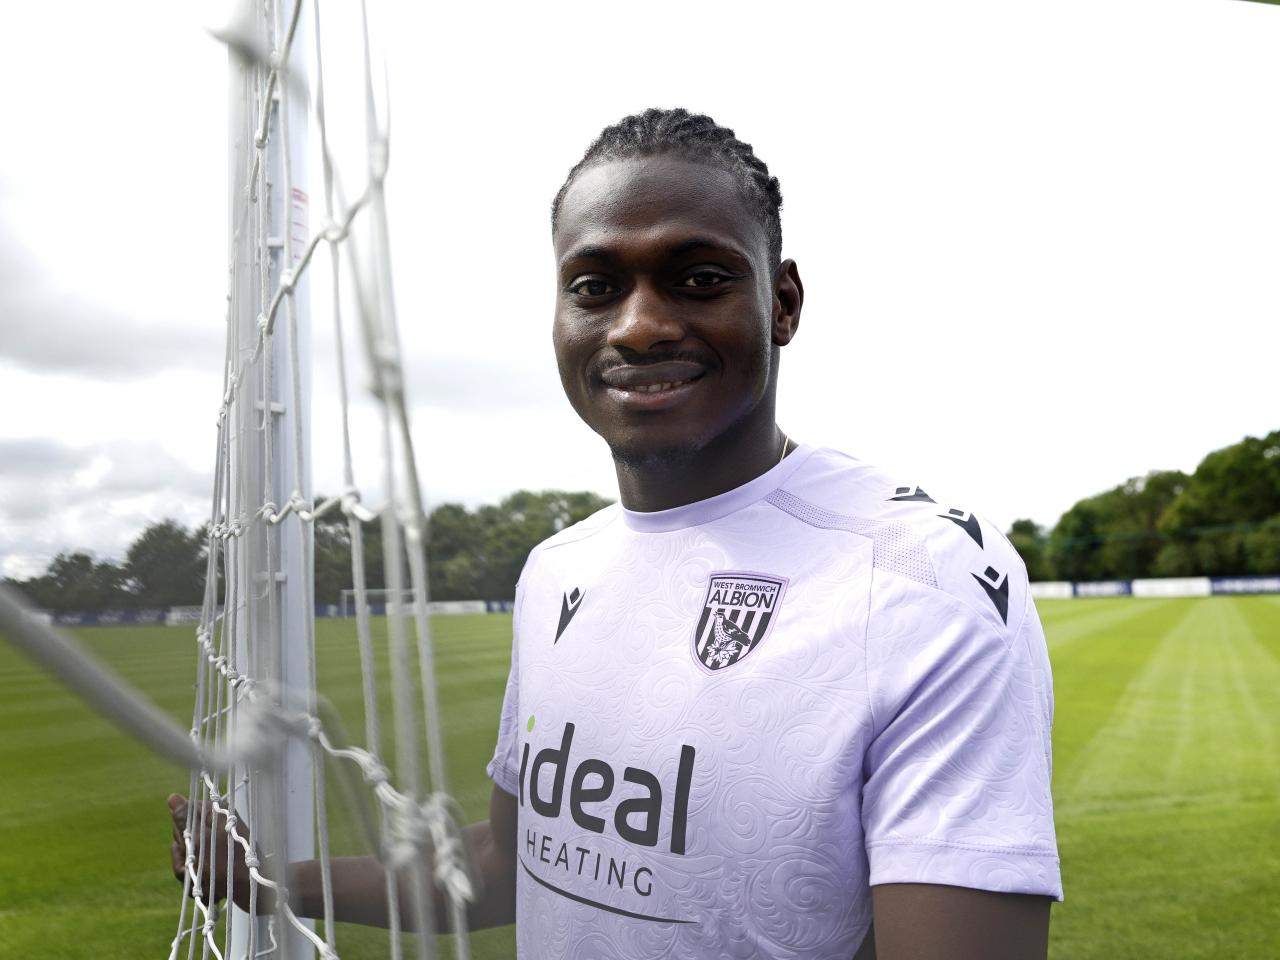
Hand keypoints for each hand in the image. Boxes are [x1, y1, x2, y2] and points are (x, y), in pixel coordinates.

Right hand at [168, 793, 253, 910]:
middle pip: (185, 839)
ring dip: (192, 874)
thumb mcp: (201, 841)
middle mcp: (217, 825)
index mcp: (214, 813)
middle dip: (186, 859)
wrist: (253, 889)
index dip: (182, 836)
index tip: (189, 848)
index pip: (183, 818)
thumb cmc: (226, 865)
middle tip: (197, 869)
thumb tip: (173, 796)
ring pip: (190, 857)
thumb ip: (186, 819)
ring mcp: (218, 843)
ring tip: (206, 883)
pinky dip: (201, 881)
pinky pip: (199, 869)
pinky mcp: (220, 860)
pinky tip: (209, 889)